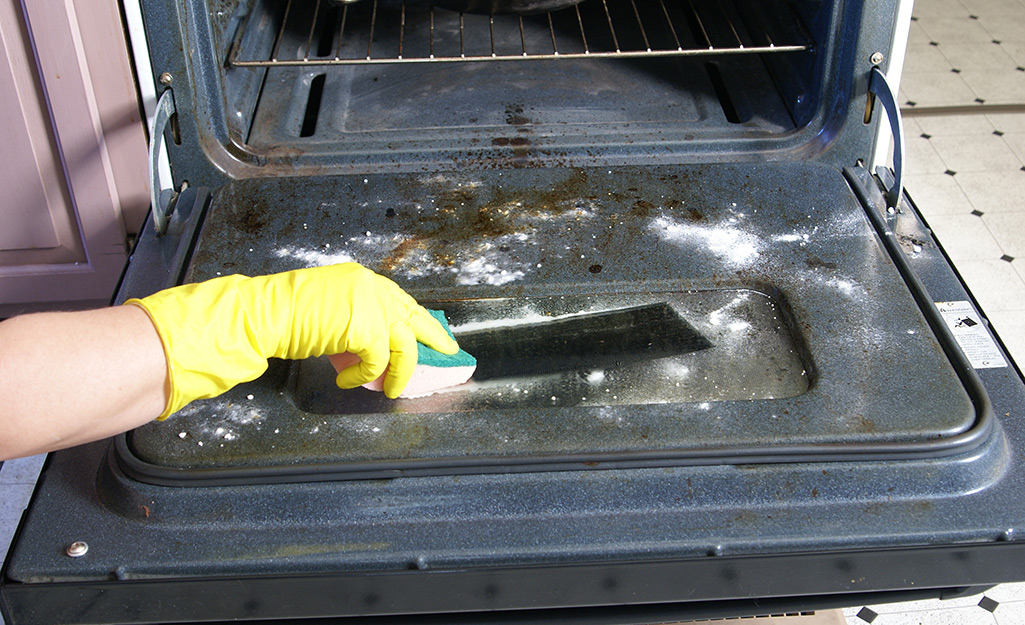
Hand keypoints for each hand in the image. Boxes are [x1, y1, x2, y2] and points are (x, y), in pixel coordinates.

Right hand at [127, 263, 457, 416]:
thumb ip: (353, 320)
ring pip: (403, 344)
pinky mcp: (365, 328)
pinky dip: (365, 375)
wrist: (263, 314)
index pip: (399, 299)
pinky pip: (378, 361)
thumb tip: (370, 348)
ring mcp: (371, 305)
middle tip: (449, 351)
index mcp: (361, 280)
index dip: (415, 319)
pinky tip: (346, 380)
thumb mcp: (327, 309)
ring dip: (400, 371)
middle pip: (414, 314)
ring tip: (391, 389)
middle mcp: (371, 287)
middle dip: (434, 336)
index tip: (429, 331)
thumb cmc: (284, 315)